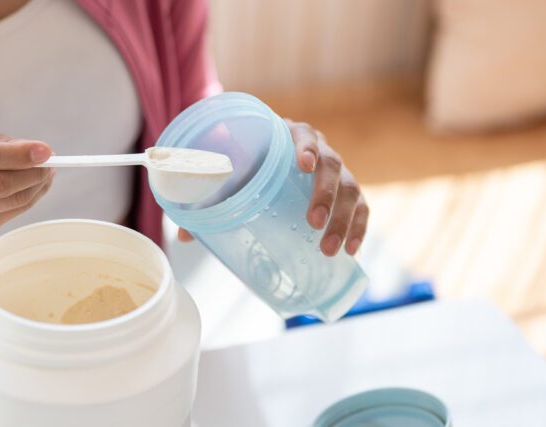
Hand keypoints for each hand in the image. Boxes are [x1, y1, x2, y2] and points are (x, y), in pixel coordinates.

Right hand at [0, 125, 53, 237]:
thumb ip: (1, 142)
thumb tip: (40, 154)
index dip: (16, 155)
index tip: (45, 151)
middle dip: (30, 173)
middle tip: (49, 164)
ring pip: (3, 203)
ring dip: (33, 188)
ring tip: (45, 174)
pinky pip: (5, 216)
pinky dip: (26, 201)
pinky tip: (33, 188)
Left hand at [177, 119, 368, 255]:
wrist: (261, 160)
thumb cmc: (244, 166)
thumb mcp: (227, 176)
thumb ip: (207, 198)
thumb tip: (184, 236)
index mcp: (288, 134)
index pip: (303, 134)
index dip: (306, 147)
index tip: (304, 165)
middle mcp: (318, 148)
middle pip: (332, 165)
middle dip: (325, 195)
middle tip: (313, 223)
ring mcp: (335, 170)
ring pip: (350, 188)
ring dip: (343, 220)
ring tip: (328, 250)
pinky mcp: (344, 191)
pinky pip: (360, 206)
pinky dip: (359, 227)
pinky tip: (352, 250)